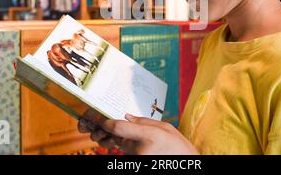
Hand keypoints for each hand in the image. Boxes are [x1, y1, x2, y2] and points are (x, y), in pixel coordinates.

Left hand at [80, 114, 198, 154]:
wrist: (185, 164)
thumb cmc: (177, 145)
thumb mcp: (164, 127)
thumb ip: (143, 121)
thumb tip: (126, 117)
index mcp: (148, 136)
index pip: (118, 128)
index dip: (106, 122)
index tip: (101, 118)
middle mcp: (140, 149)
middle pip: (115, 137)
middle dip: (105, 130)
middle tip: (95, 123)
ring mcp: (137, 158)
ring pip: (117, 146)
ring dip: (110, 139)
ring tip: (102, 131)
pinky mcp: (135, 162)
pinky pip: (124, 151)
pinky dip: (119, 145)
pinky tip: (115, 139)